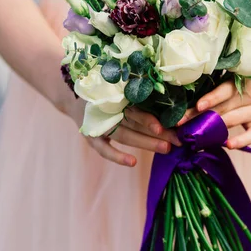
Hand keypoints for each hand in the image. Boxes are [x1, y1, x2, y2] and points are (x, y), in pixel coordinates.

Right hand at [60, 95, 180, 166]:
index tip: (163, 127)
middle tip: (176, 141)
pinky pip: (104, 149)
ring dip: (145, 143)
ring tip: (165, 148)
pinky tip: (132, 162)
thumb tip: (168, 98)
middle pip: (135, 123)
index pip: (136, 109)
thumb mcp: (118, 88)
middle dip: (157, 133)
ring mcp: (100, 124)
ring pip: (125, 135)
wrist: (73, 96)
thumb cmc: (104, 92)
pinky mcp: (92, 136)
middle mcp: (109, 109)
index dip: (149, 119)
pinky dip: (117, 156)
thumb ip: (137, 94)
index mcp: (118, 96)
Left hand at [180, 78, 250, 148]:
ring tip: (196, 135)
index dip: (212, 98)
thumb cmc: (241, 83)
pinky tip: (228, 144)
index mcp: (243, 79)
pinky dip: (241, 141)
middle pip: (224, 107)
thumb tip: (186, 96)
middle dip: (200, 116)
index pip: (225, 90)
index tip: (197, 106)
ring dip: (214, 129)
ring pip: (233, 120)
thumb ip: (215, 85)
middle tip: (182, 123)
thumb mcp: (231, 79)